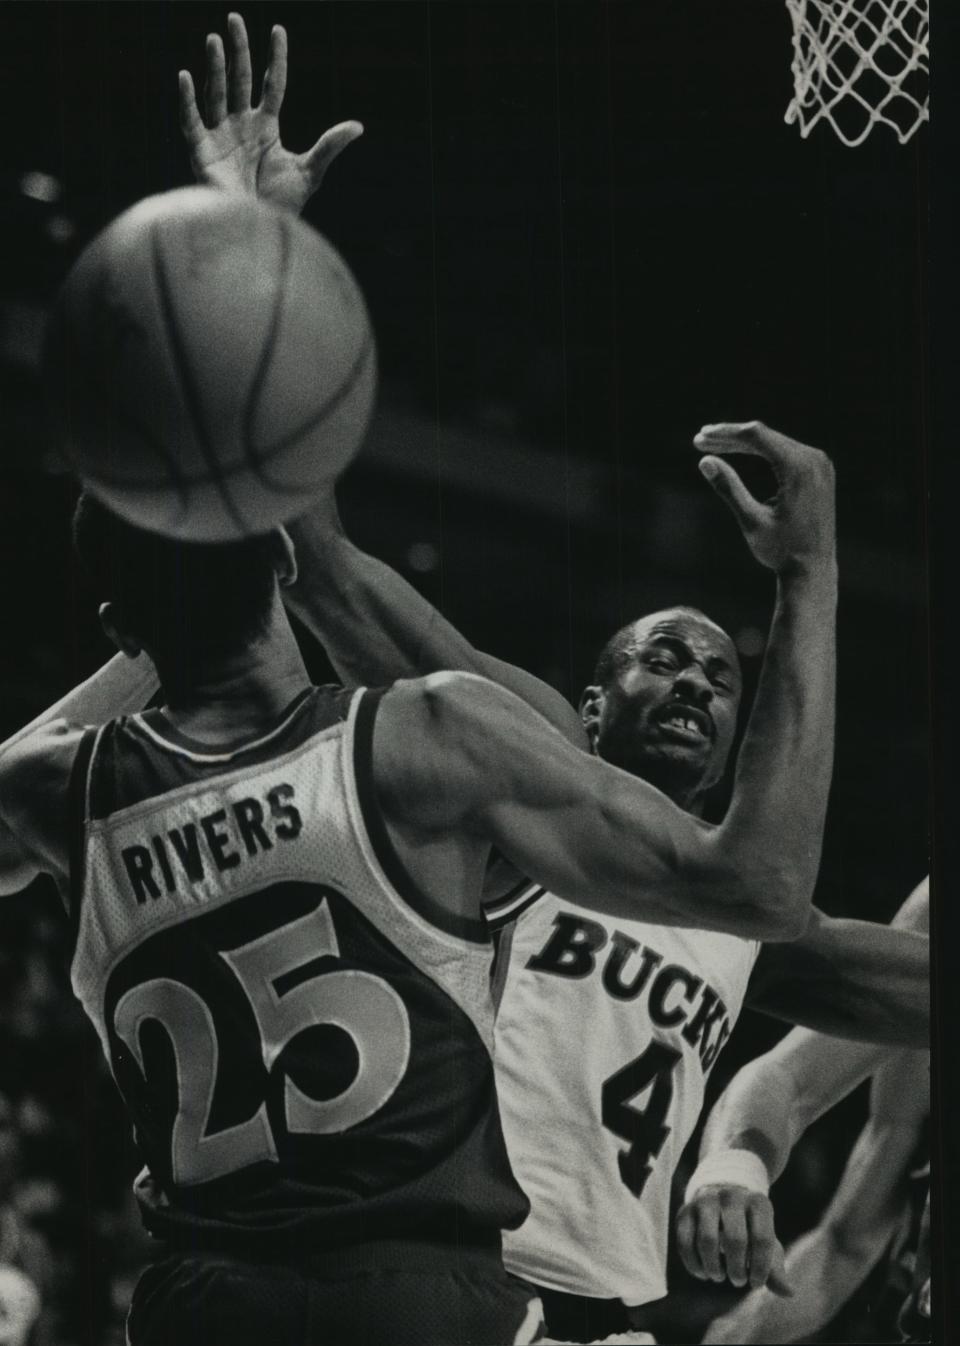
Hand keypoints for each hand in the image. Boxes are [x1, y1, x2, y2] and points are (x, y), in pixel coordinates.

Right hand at [178, 12, 362, 214]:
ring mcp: (221, 136)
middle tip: (234, 19)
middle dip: (238, 51)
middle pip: (240, 80)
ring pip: (217, 93)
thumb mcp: (310, 172)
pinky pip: (191, 121)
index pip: (272, 84)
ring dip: (215, 67)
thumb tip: (359, 126)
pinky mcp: (203, 152)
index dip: (275, 59)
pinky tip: (185, 76)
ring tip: (214, 39)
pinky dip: (187, 101)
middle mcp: (241, 125)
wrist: (259, 230)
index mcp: (266, 127)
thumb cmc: (282, 205)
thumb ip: (329, 146)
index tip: (278, 29)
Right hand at [676, 1183, 791, 1294]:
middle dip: (737, 1269)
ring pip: (707, 1240)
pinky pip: (685, 1242)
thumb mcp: (766, 1242)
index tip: (756, 1283)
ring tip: (720, 1276)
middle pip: (734, 1239)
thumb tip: (789, 1293)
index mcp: (758, 1203)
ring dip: (714, 1268)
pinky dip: (694, 1264)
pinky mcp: (684, 1211)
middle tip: (738, 1281)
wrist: (722, 1199)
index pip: (762, 1239)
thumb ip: (775, 1268)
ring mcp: (705, 1201)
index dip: (760, 1268)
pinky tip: (703, 1273)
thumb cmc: (750, 1228)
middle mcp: (731, 1196)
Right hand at [693, 421, 835, 574]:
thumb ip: (729, 488)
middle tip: (701, 439)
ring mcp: (821, 464)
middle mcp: (814, 459)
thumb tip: (705, 461)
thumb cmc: (781, 550)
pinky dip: (763, 451)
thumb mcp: (751, 520)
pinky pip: (787, 451)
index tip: (700, 438)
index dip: (725, 434)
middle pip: (765, 436)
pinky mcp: (821, 471)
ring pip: (775, 441)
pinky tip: (741, 451)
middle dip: (731, 436)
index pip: (757, 436)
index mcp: (799, 468)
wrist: (814, 570)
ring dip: (745, 442)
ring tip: (715, 443)